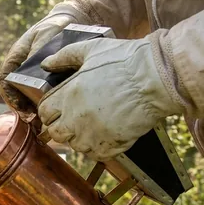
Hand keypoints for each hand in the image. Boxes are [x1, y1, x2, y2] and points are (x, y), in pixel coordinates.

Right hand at [0, 14, 77, 113]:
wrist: (70, 21)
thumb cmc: (55, 26)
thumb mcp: (47, 35)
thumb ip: (39, 50)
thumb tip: (36, 68)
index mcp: (15, 58)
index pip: (3, 81)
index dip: (9, 96)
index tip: (21, 107)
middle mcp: (20, 69)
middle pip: (13, 93)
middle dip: (21, 108)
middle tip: (33, 119)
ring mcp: (31, 75)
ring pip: (25, 96)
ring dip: (31, 109)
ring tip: (41, 121)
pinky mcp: (43, 79)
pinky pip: (38, 95)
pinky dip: (42, 105)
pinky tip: (51, 112)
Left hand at [37, 36, 181, 160]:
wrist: (158, 77)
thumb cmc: (126, 60)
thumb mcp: (92, 49)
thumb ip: (64, 56)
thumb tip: (46, 63)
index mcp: (68, 95)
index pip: (44, 113)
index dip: (50, 111)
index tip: (59, 108)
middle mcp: (76, 118)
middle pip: (55, 133)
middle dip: (61, 126)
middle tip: (75, 118)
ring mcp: (93, 134)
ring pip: (75, 146)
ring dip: (80, 138)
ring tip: (93, 125)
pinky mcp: (112, 144)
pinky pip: (95, 155)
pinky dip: (98, 148)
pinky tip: (106, 134)